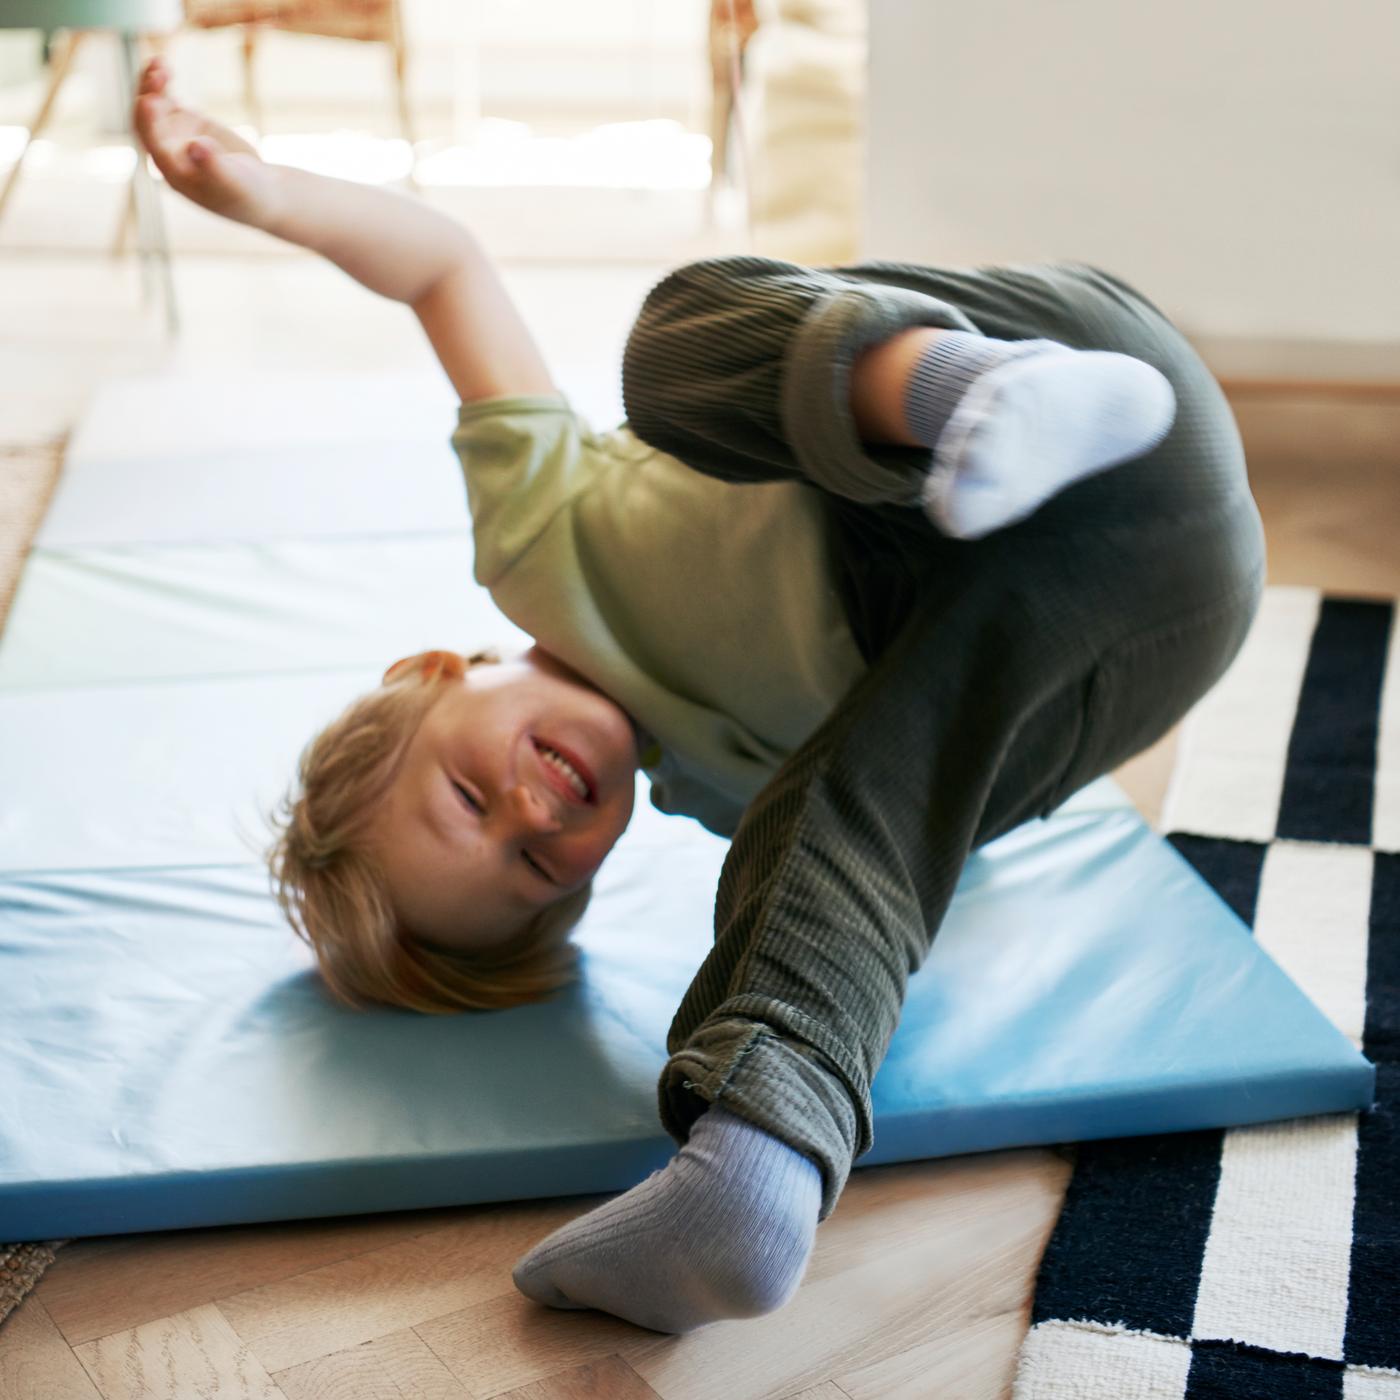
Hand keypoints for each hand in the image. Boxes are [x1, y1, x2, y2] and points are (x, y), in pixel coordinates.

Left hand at [133, 57, 281, 229]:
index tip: (149, 100)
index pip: (154, 146)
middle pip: (146, 122)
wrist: (258, 188)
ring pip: (151, 106)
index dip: (149, 123)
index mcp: (174, 172)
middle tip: (159, 76)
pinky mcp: (183, 120)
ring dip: (150, 84)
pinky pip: (163, 98)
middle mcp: (167, 152)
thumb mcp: (234, 182)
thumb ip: (214, 166)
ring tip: (160, 64)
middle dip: (148, 97)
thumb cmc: (247, 192)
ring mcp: (174, 135)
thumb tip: (195, 146)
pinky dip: (160, 81)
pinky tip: (162, 63)